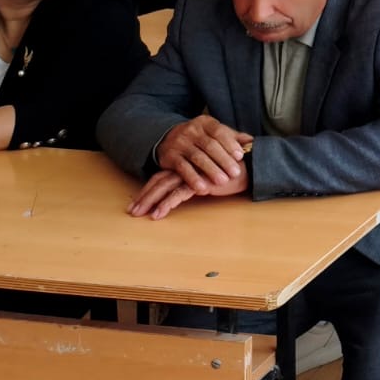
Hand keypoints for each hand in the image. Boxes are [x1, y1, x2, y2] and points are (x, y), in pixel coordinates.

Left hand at [127, 164, 246, 219]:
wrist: (248, 168)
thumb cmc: (227, 172)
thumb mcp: (206, 176)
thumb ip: (194, 179)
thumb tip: (182, 191)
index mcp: (185, 165)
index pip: (161, 176)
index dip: (148, 188)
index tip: (136, 202)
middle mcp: (185, 168)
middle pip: (158, 181)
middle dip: (143, 196)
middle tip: (132, 211)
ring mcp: (192, 174)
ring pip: (164, 187)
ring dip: (150, 201)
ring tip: (140, 214)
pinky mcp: (200, 182)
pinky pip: (179, 194)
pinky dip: (167, 204)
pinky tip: (158, 214)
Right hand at [156, 115, 253, 193]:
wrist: (168, 138)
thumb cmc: (199, 137)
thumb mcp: (213, 133)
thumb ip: (232, 136)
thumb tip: (252, 141)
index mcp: (205, 122)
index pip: (219, 131)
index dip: (230, 143)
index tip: (240, 156)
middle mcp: (191, 130)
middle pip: (210, 145)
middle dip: (224, 160)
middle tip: (236, 173)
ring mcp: (179, 143)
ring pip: (197, 157)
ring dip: (211, 170)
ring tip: (223, 181)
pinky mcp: (170, 156)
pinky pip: (182, 168)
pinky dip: (193, 178)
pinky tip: (202, 188)